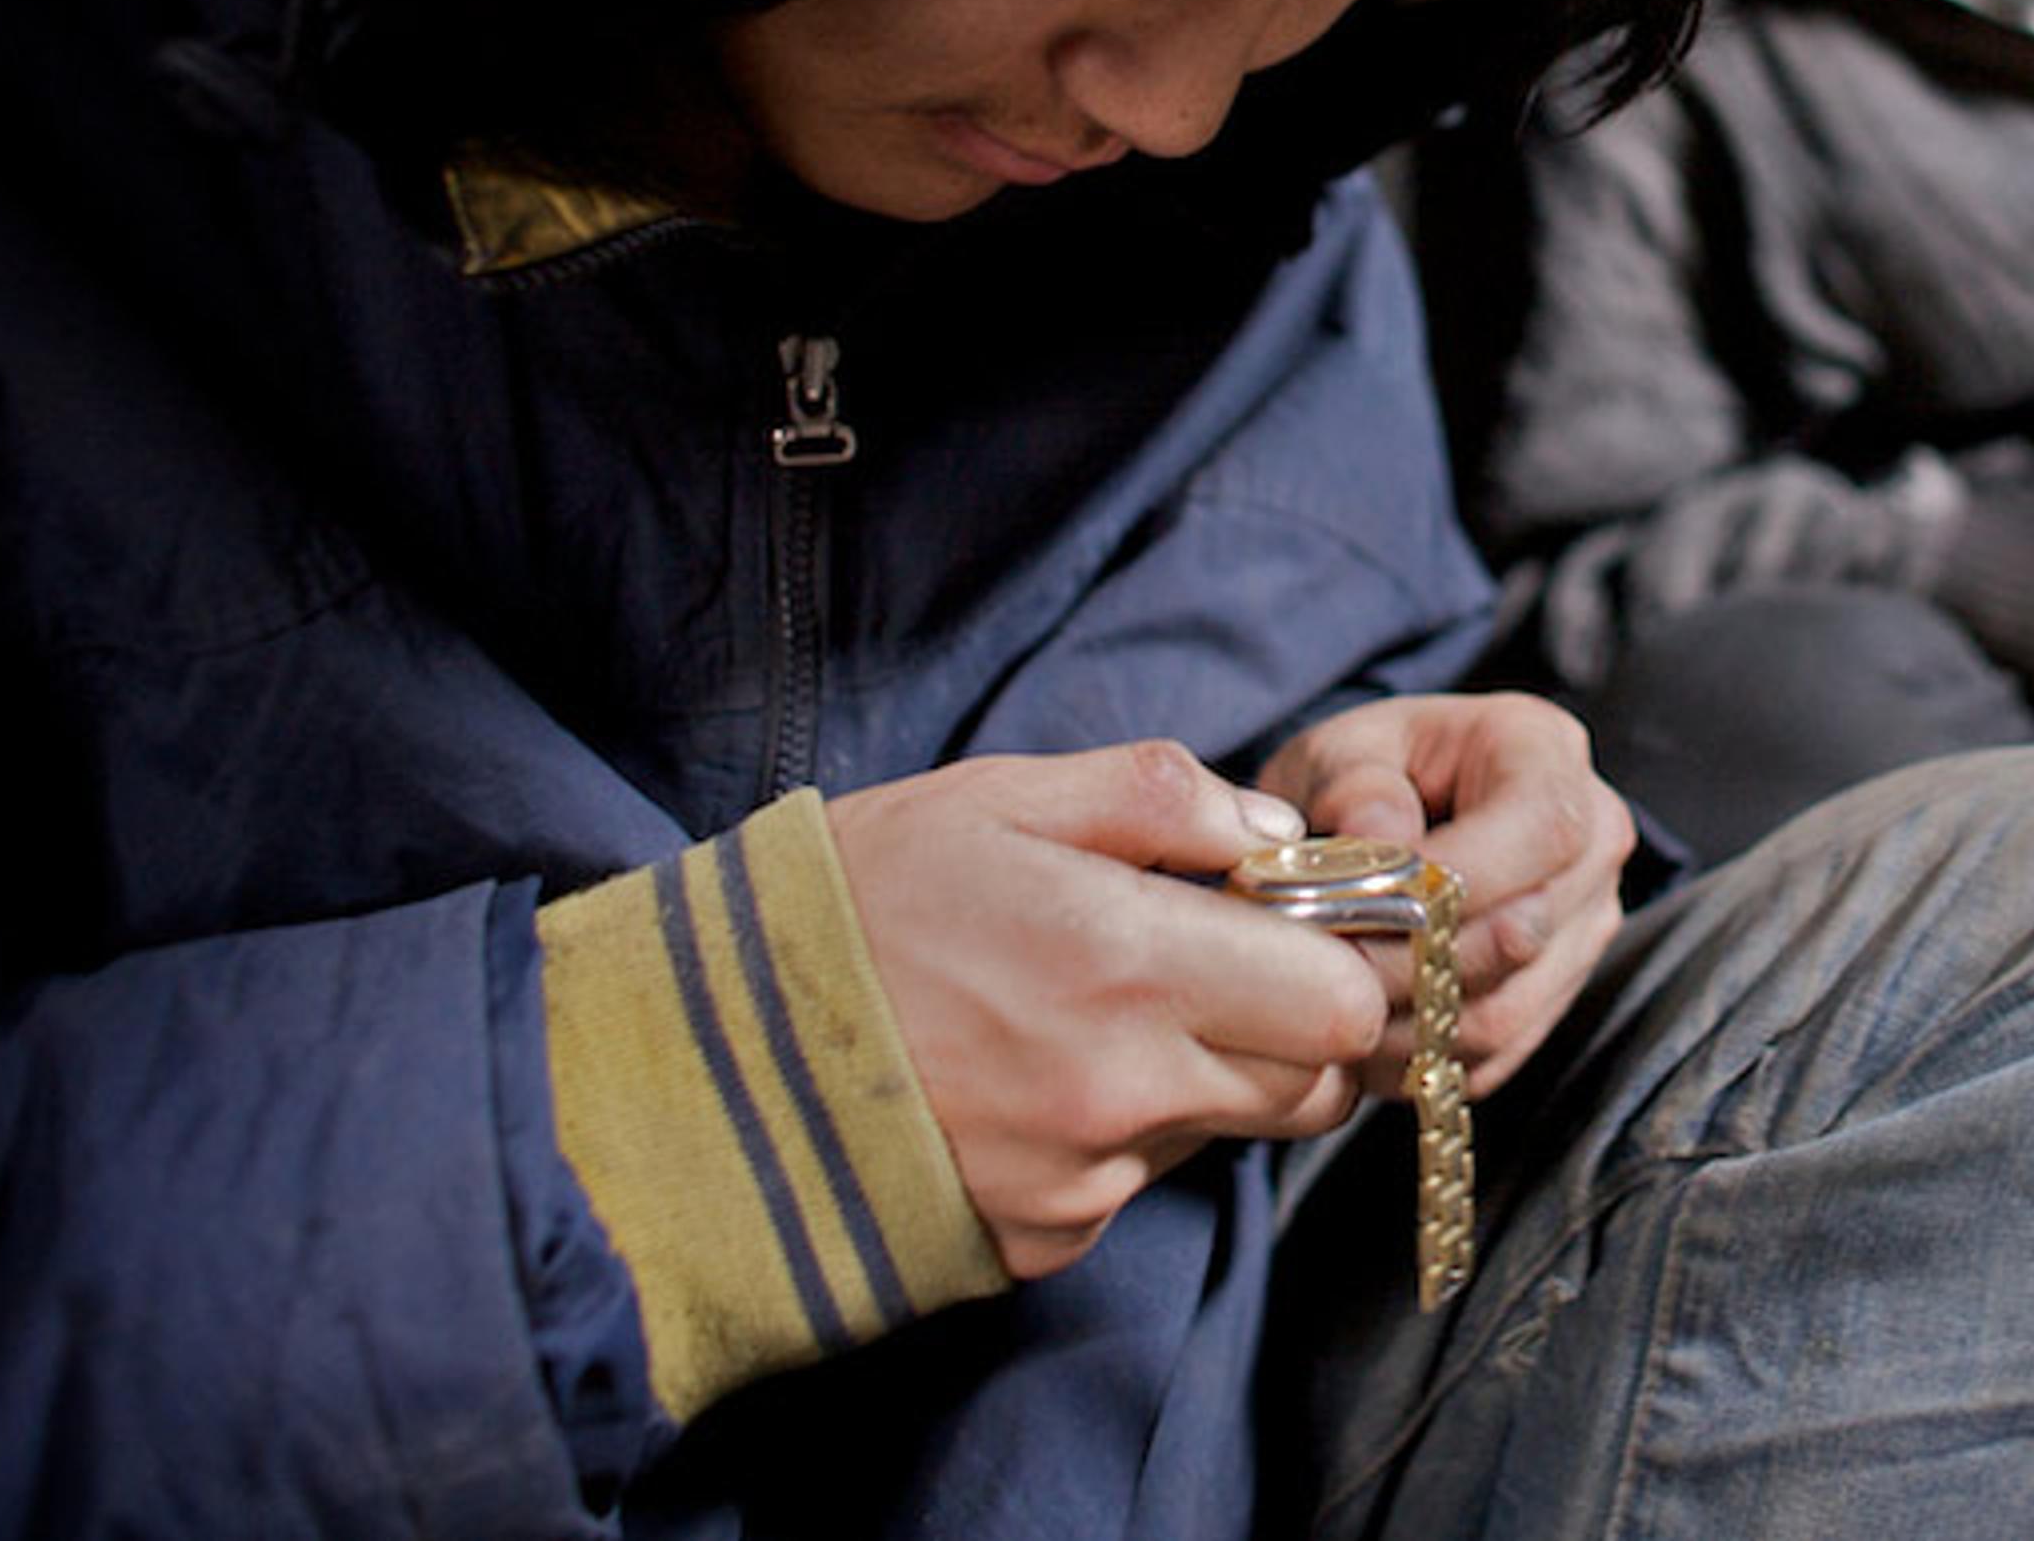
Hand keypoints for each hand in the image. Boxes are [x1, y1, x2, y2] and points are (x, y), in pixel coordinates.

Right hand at [827, 743, 1387, 1278]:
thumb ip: (1157, 795)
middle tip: (1220, 969)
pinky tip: (1029, 1081)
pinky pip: (1130, 1186)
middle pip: (1308, 1085)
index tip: (1296, 925)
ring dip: (1202, 1081)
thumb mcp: (996, 796)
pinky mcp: (1039, 1239)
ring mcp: (1081, 1177)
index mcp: (1125, 961)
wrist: (696, 1060)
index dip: (1337, 962)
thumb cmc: (850, 904)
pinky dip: (1113, 1137)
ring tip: (1096, 1015)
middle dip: (1291, 1028)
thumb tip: (1273, 826)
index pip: (1338, 1003)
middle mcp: (1120, 1088)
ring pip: (1222, 1135)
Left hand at [1257, 692, 1633, 1099]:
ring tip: (1333, 1002)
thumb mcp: (1342, 750)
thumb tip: (1380, 837)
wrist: (1394, 809)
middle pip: (1525, 933)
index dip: (1455, 880)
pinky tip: (1365, 1025)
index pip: (1541, 828)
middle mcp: (1592, 842)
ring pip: (1507, 1010)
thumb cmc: (1368, 774)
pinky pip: (1495, 1054)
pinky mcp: (1557, 994)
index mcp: (1547, 752)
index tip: (1358, 905)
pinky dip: (1421, 1054)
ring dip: (1407, 1022)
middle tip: (1321, 968)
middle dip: (1411, 963)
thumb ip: (1353, 783)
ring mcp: (1586, 925)